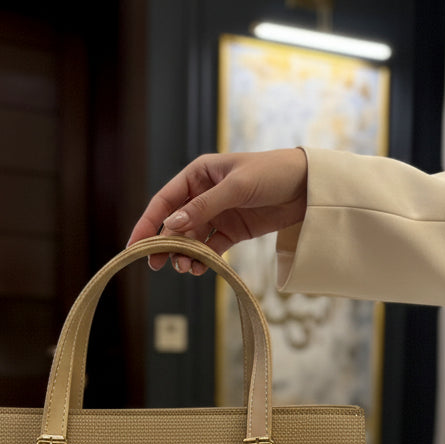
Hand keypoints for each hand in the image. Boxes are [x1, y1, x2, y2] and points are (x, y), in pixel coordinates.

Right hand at [126, 149, 307, 273]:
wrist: (309, 186)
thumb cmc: (273, 173)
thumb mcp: (237, 187)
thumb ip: (205, 207)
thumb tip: (172, 224)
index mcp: (199, 174)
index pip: (165, 200)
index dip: (148, 223)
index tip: (135, 246)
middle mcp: (204, 194)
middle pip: (174, 223)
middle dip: (164, 244)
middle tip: (156, 264)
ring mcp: (218, 214)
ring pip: (191, 238)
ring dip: (185, 254)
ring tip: (185, 267)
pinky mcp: (233, 231)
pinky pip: (211, 248)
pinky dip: (204, 259)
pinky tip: (200, 268)